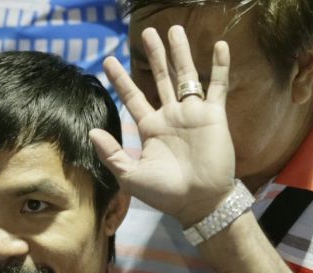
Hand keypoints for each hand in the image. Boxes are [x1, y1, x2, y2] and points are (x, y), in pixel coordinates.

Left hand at [89, 25, 236, 225]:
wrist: (199, 201)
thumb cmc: (165, 194)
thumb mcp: (131, 176)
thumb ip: (112, 154)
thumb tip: (92, 131)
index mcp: (151, 129)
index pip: (133, 97)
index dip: (121, 79)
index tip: (108, 60)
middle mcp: (171, 117)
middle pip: (160, 79)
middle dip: (155, 56)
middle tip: (148, 32)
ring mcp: (193, 114)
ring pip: (186, 75)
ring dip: (181, 53)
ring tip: (175, 30)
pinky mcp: (214, 115)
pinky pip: (218, 86)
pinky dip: (220, 66)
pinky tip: (221, 45)